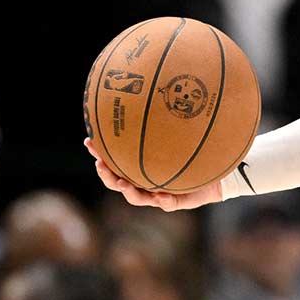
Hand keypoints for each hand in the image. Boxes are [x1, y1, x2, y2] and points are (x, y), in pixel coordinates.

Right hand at [87, 139, 222, 211]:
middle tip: (100, 165)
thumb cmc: (189, 155)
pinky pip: (168, 203)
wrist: (210, 177)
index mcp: (138, 170)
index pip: (113, 162)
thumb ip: (163, 126)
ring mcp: (157, 195)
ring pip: (137, 198)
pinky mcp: (174, 202)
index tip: (89, 141)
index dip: (99, 154)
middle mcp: (143, 184)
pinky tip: (161, 196)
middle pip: (117, 183)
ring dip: (128, 191)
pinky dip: (164, 200)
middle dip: (107, 175)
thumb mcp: (176, 138)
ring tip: (123, 183)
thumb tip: (152, 96)